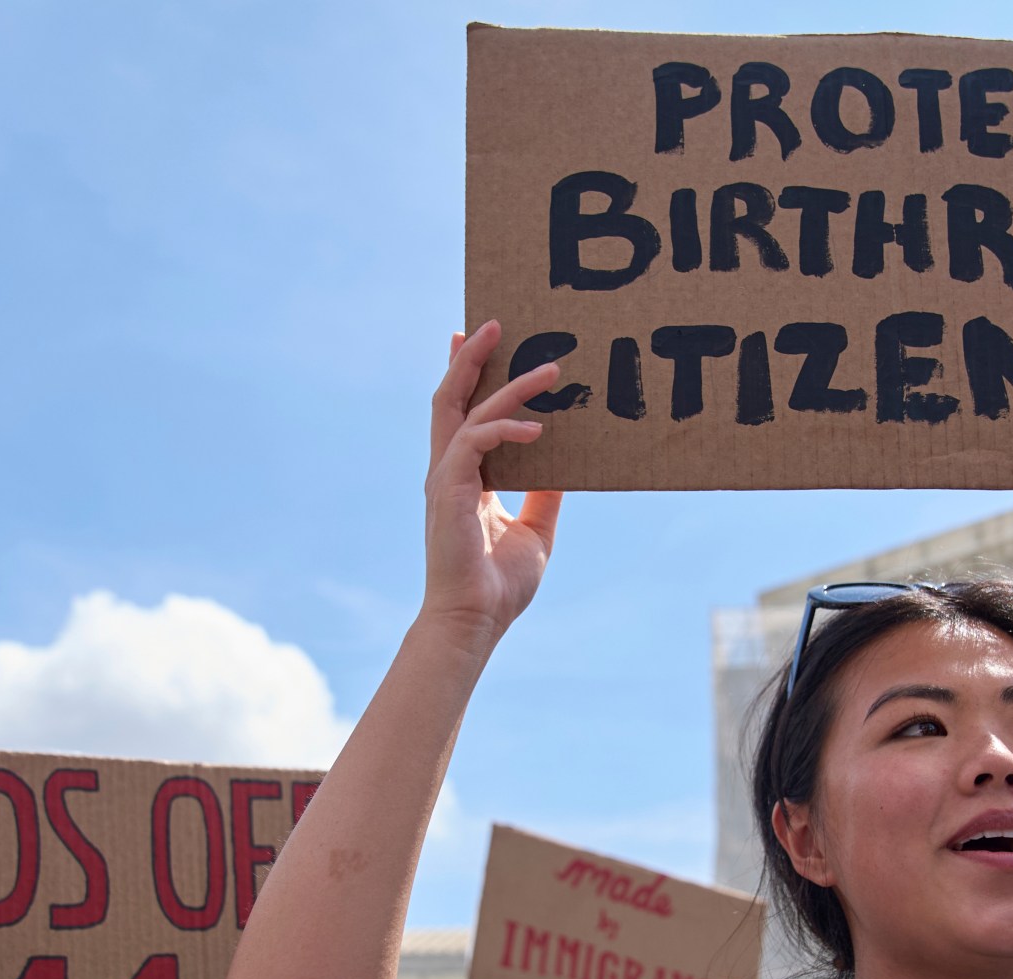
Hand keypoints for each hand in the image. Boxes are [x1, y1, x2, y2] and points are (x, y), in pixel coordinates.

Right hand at [421, 320, 565, 643]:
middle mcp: (448, 471)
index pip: (459, 414)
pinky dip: (506, 428)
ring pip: (464, 409)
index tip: (474, 340)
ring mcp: (445, 478)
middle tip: (495, 323)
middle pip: (451, 398)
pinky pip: (476, 441)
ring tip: (546, 366)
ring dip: (502, 381)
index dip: (465, 375)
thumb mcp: (536, 528)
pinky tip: (539, 429)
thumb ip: (545, 493)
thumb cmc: (499, 584)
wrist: (476, 620)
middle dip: (469, 357)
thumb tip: (567, 463)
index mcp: (462, 477)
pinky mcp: (450, 490)